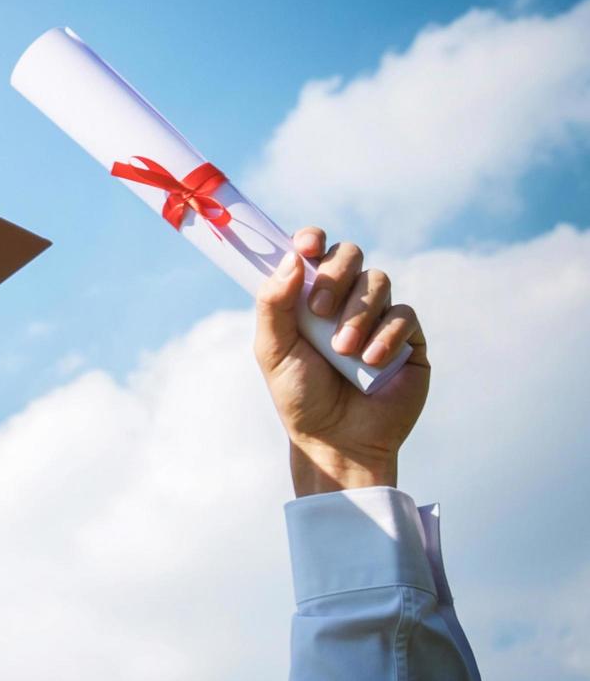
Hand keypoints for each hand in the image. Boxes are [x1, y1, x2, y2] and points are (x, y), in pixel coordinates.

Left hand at [254, 228, 429, 496]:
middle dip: (335, 275)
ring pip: (378, 281)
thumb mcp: (273, 350)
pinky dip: (385, 334)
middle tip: (320, 310)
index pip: (313, 252)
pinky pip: (404, 314)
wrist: (336, 440)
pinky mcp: (408, 338)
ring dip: (358, 312)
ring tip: (343, 351)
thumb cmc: (300, 396)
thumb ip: (274, 304)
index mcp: (308, 297)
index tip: (307, 246)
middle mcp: (344, 300)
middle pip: (350, 255)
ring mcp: (377, 317)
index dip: (312, 240)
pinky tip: (370, 360)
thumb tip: (292, 259)